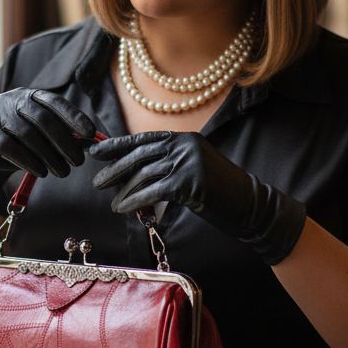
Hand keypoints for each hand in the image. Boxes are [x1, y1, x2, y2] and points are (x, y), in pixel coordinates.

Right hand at [0, 89, 96, 206]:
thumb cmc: (17, 146)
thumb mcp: (38, 137)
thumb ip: (59, 135)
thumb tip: (89, 142)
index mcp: (28, 96)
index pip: (55, 102)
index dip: (74, 117)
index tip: (91, 134)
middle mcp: (11, 100)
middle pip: (43, 119)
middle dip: (64, 142)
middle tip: (78, 162)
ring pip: (28, 134)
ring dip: (49, 155)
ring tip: (62, 172)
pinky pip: (10, 147)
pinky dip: (29, 161)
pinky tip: (41, 172)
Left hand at [89, 132, 305, 264]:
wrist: (250, 205)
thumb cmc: (219, 192)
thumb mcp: (192, 170)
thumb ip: (167, 166)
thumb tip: (132, 175)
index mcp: (185, 138)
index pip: (145, 139)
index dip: (118, 145)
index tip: (97, 152)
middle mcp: (185, 145)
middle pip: (140, 156)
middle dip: (116, 169)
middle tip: (98, 182)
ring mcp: (188, 162)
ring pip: (144, 175)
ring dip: (124, 192)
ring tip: (113, 204)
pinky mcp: (190, 182)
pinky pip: (153, 192)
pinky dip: (135, 201)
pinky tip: (125, 209)